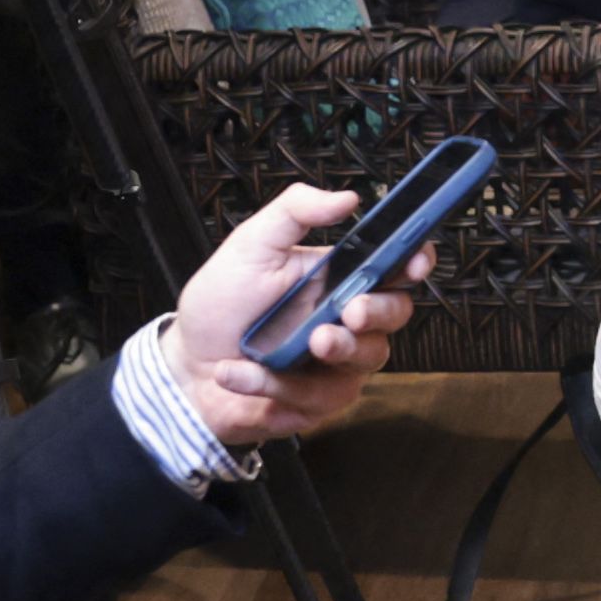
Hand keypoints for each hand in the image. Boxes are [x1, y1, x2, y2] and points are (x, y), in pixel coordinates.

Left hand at [165, 180, 415, 445]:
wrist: (185, 367)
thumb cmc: (220, 306)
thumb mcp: (249, 246)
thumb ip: (294, 212)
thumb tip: (348, 197)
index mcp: (338, 277)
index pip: (393, 264)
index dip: (415, 261)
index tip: (412, 263)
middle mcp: (346, 319)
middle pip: (396, 313)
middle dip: (378, 313)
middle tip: (349, 312)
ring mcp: (338, 363)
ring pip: (367, 360)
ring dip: (331, 353)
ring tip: (288, 350)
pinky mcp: (319, 402)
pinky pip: (320, 399)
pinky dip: (273, 387)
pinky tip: (237, 374)